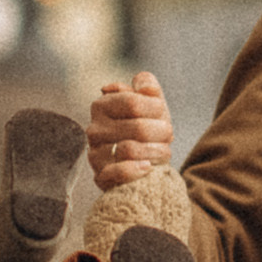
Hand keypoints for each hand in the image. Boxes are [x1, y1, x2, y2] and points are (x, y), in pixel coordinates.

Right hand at [88, 70, 175, 187]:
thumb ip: (149, 90)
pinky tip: (148, 168)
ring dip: (157, 152)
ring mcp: (95, 154)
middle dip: (162, 133)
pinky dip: (139, 170)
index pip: (133, 102)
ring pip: (131, 150)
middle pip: (138, 127)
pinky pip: (120, 172)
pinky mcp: (100, 177)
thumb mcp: (153, 108)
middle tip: (166, 137)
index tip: (161, 116)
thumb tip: (144, 85)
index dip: (156, 109)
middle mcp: (94, 129)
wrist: (147, 167)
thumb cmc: (149, 133)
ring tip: (161, 152)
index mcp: (102, 105)